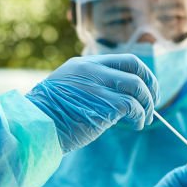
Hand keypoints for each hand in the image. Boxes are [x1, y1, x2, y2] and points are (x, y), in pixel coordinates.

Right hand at [26, 54, 158, 152]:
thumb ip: (90, 88)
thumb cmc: (47, 116)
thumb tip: (117, 101)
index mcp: (84, 65)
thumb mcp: (67, 91)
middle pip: (135, 67)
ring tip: (144, 119)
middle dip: (150, 84)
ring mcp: (98, 85)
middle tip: (152, 103)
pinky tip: (137, 125)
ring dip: (147, 105)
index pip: (123, 60)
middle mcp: (92, 70)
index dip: (141, 74)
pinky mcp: (103, 104)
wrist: (34, 126)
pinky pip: (133, 107)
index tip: (145, 89)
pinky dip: (140, 117)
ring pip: (137, 87)